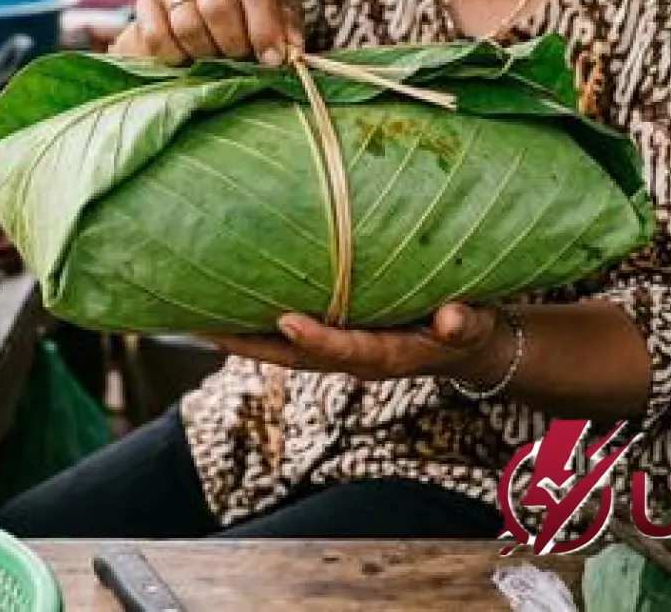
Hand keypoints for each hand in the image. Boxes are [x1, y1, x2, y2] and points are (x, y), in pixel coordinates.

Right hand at [111, 0, 302, 65]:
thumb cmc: (252, 6)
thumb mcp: (279, 11)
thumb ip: (288, 29)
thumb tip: (292, 54)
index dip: (264, 30)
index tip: (272, 60)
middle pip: (218, 10)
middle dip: (234, 45)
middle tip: (241, 60)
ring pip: (187, 26)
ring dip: (206, 54)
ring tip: (218, 58)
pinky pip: (157, 37)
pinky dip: (175, 57)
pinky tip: (189, 58)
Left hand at [206, 304, 510, 383]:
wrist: (465, 345)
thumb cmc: (470, 328)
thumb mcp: (474, 325)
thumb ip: (465, 323)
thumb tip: (454, 319)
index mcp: (388, 355)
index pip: (347, 349)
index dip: (317, 338)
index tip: (286, 320)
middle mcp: (355, 358)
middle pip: (294, 358)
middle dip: (251, 346)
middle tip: (206, 330)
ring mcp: (340, 353)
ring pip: (282, 352)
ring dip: (241, 340)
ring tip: (196, 321)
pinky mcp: (334, 340)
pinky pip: (287, 339)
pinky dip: (255, 329)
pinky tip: (224, 312)